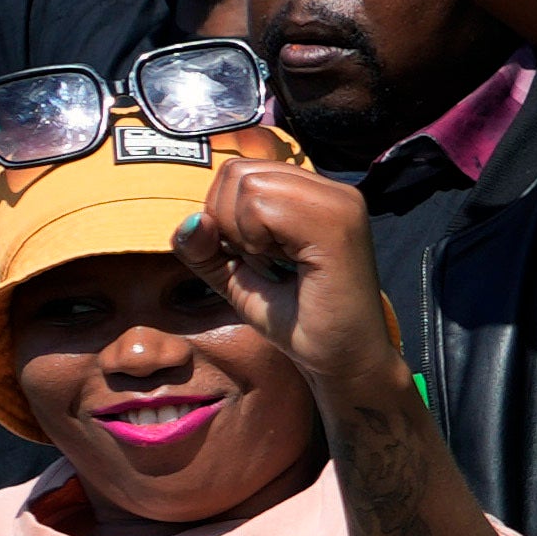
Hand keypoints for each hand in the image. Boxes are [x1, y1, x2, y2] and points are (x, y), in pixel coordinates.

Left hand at [189, 137, 407, 434]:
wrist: (345, 364)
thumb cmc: (300, 324)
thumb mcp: (237, 278)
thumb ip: (206, 248)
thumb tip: (191, 220)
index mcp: (313, 195)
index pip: (240, 171)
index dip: (227, 214)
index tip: (259, 257)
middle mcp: (331, 189)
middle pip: (237, 171)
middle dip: (228, 220)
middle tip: (265, 262)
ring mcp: (338, 201)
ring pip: (246, 184)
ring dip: (242, 232)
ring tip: (277, 265)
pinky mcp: (336, 222)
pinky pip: (261, 205)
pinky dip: (254, 239)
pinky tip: (285, 266)